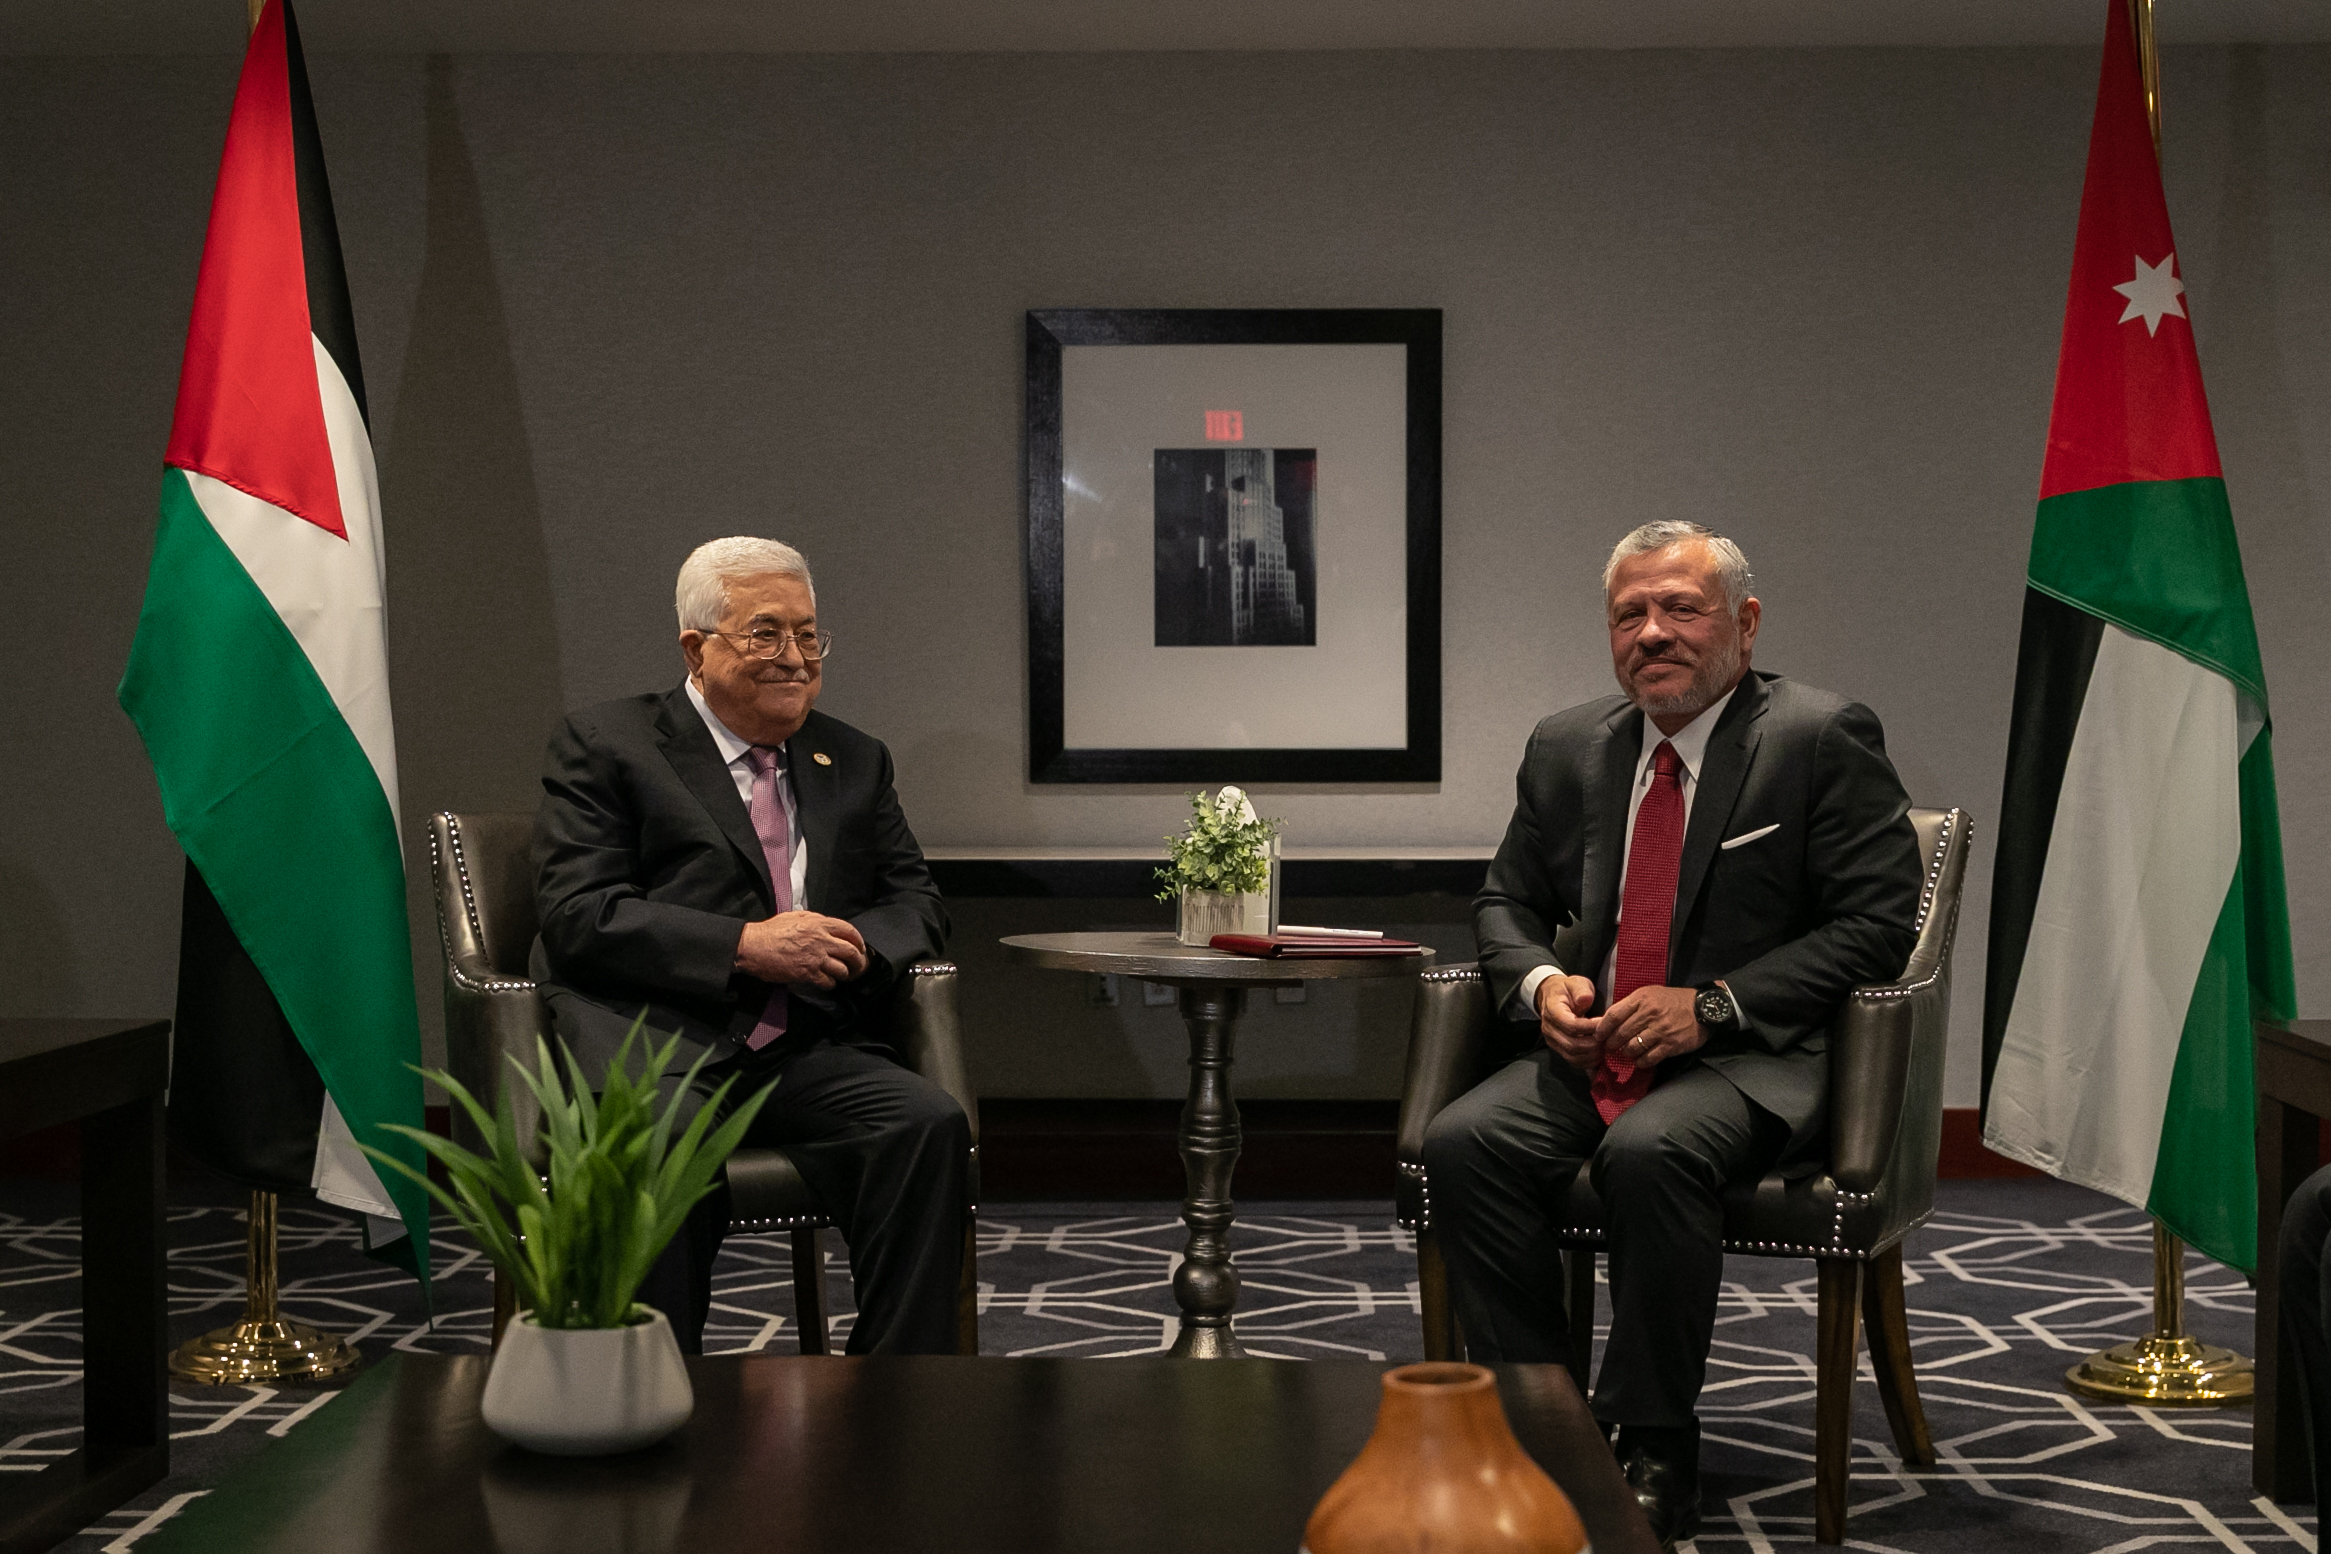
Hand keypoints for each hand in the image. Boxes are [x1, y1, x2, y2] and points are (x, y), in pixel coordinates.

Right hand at [735, 912, 867, 988]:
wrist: (753, 947)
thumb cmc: (770, 931)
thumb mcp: (794, 916)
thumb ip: (813, 918)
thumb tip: (825, 923)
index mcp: (818, 924)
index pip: (849, 931)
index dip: (858, 940)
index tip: (860, 947)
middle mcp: (821, 940)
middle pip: (851, 952)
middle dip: (858, 961)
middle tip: (857, 966)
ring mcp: (815, 958)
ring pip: (842, 969)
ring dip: (843, 974)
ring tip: (839, 975)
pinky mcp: (807, 974)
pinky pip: (828, 982)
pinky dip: (829, 983)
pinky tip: (825, 981)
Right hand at [1536, 974, 1604, 1071]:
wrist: (1553, 996)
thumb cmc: (1568, 989)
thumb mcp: (1576, 983)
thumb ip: (1581, 990)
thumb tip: (1585, 1000)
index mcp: (1552, 1011)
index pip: (1572, 1026)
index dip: (1590, 1028)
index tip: (1605, 1024)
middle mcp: (1549, 1029)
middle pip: (1572, 1045)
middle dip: (1594, 1044)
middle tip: (1610, 1039)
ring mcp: (1553, 1041)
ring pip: (1573, 1056)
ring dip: (1592, 1055)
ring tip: (1607, 1048)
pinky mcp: (1559, 1049)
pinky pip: (1573, 1061)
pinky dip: (1588, 1062)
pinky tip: (1600, 1057)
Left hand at [1594, 985, 1706, 1069]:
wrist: (1703, 1008)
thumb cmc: (1673, 1001)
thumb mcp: (1649, 994)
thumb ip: (1630, 1005)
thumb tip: (1607, 1020)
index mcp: (1641, 999)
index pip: (1613, 1015)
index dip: (1602, 1028)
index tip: (1598, 1036)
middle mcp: (1649, 1013)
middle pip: (1621, 1034)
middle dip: (1612, 1044)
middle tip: (1610, 1048)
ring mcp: (1660, 1030)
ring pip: (1632, 1048)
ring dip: (1627, 1053)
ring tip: (1627, 1052)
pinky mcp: (1671, 1044)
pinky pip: (1648, 1058)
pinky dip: (1641, 1062)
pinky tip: (1641, 1059)